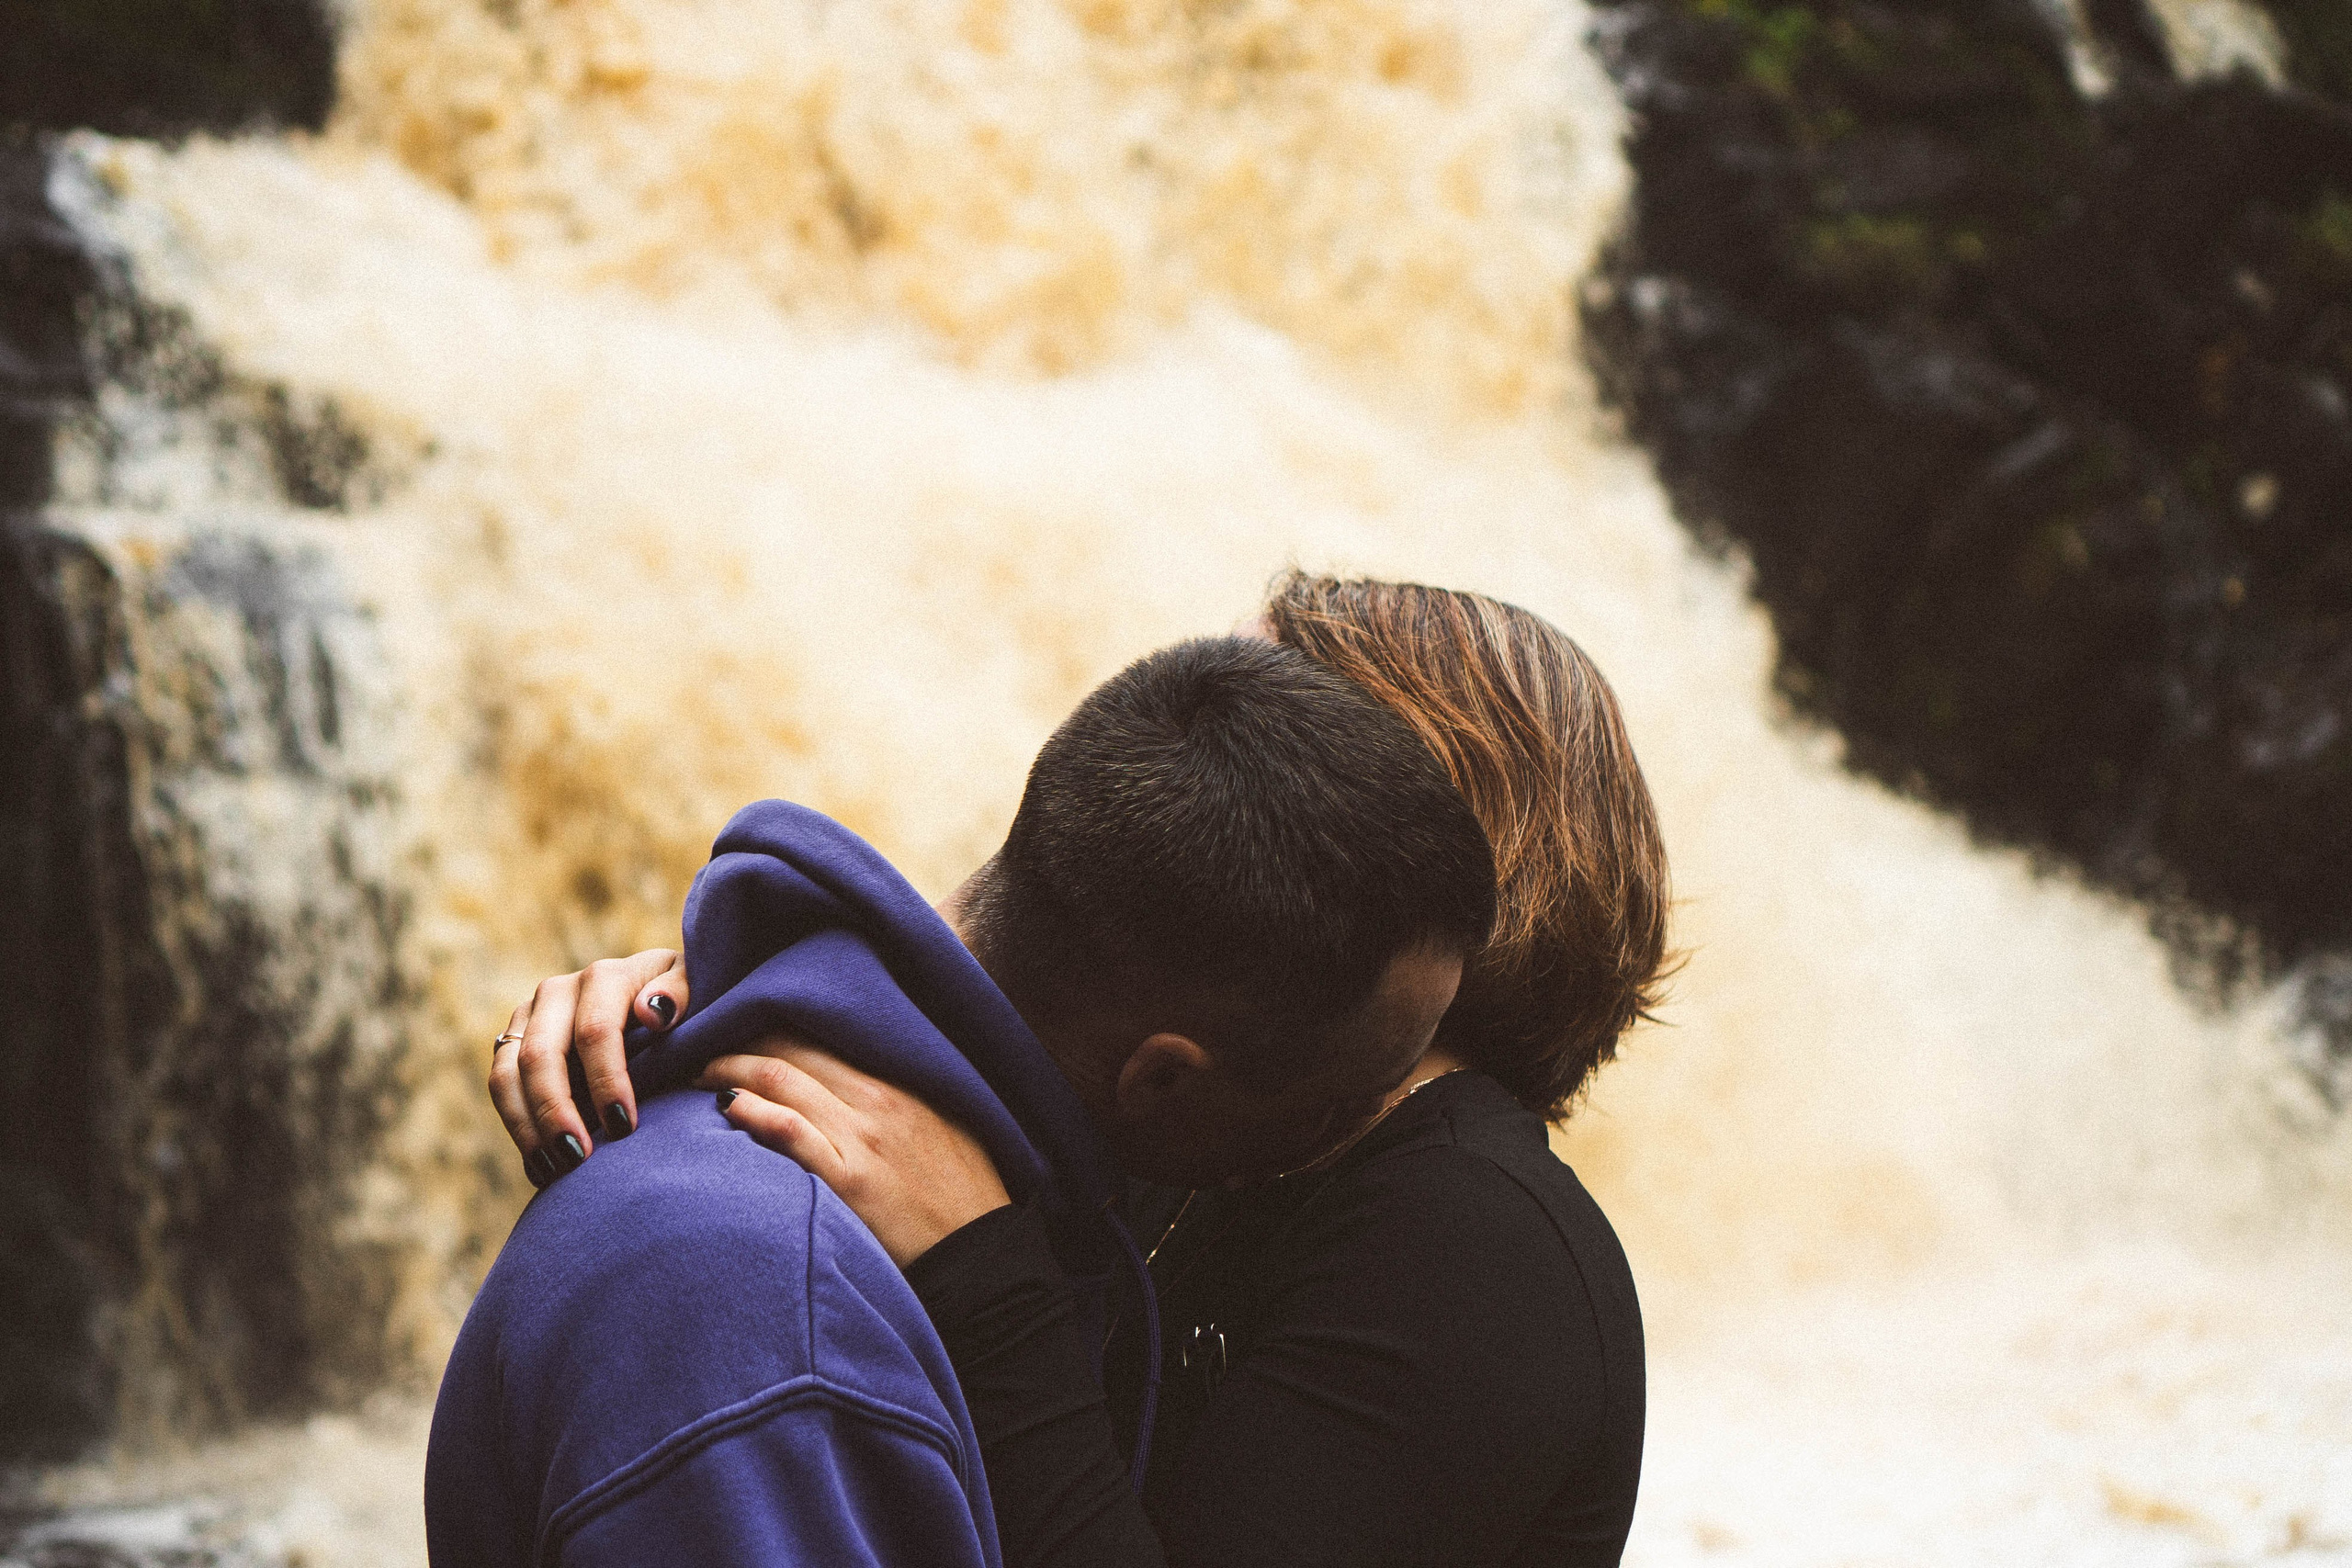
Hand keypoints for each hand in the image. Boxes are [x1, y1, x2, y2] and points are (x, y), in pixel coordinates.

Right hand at [490, 948, 689, 1186]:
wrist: (655, 1002)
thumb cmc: (683, 1004)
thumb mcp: (696, 989)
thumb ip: (681, 993)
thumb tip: (653, 1012)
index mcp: (604, 978)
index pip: (595, 1031)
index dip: (606, 1081)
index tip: (623, 1127)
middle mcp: (558, 991)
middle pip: (541, 1055)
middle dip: (555, 1111)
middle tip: (577, 1158)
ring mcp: (530, 1016)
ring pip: (507, 1074)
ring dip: (527, 1126)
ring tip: (554, 1169)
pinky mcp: (513, 1041)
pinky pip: (501, 1088)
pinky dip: (517, 1127)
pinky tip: (540, 1165)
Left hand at [699, 1042, 1010, 1266]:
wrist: (983, 1258)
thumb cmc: (962, 1195)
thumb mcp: (943, 1126)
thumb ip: (898, 1099)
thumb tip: (848, 1085)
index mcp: (899, 1082)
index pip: (820, 1034)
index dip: (770, 1025)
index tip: (739, 1028)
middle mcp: (877, 1099)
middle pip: (791, 1048)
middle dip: (737, 1041)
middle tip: (699, 1046)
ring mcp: (862, 1138)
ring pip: (781, 1080)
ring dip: (729, 1070)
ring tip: (697, 1074)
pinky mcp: (850, 1181)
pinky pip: (791, 1132)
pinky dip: (755, 1112)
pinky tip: (727, 1108)